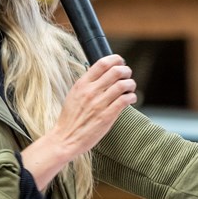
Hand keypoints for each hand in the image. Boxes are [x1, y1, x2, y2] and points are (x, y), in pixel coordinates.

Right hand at [21, 54, 136, 190]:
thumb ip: (88, 85)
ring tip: (130, 88)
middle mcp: (91, 91)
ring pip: (123, 85)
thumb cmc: (71, 118)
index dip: (116, 60)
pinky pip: (125, 100)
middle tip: (128, 76)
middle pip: (116, 71)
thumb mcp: (74, 95)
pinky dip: (132, 97)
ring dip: (131, 84)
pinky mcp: (107, 116)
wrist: (65, 138)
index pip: (102, 63)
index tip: (120, 63)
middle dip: (126, 71)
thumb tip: (104, 76)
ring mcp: (99, 104)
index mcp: (82, 84)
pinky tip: (131, 99)